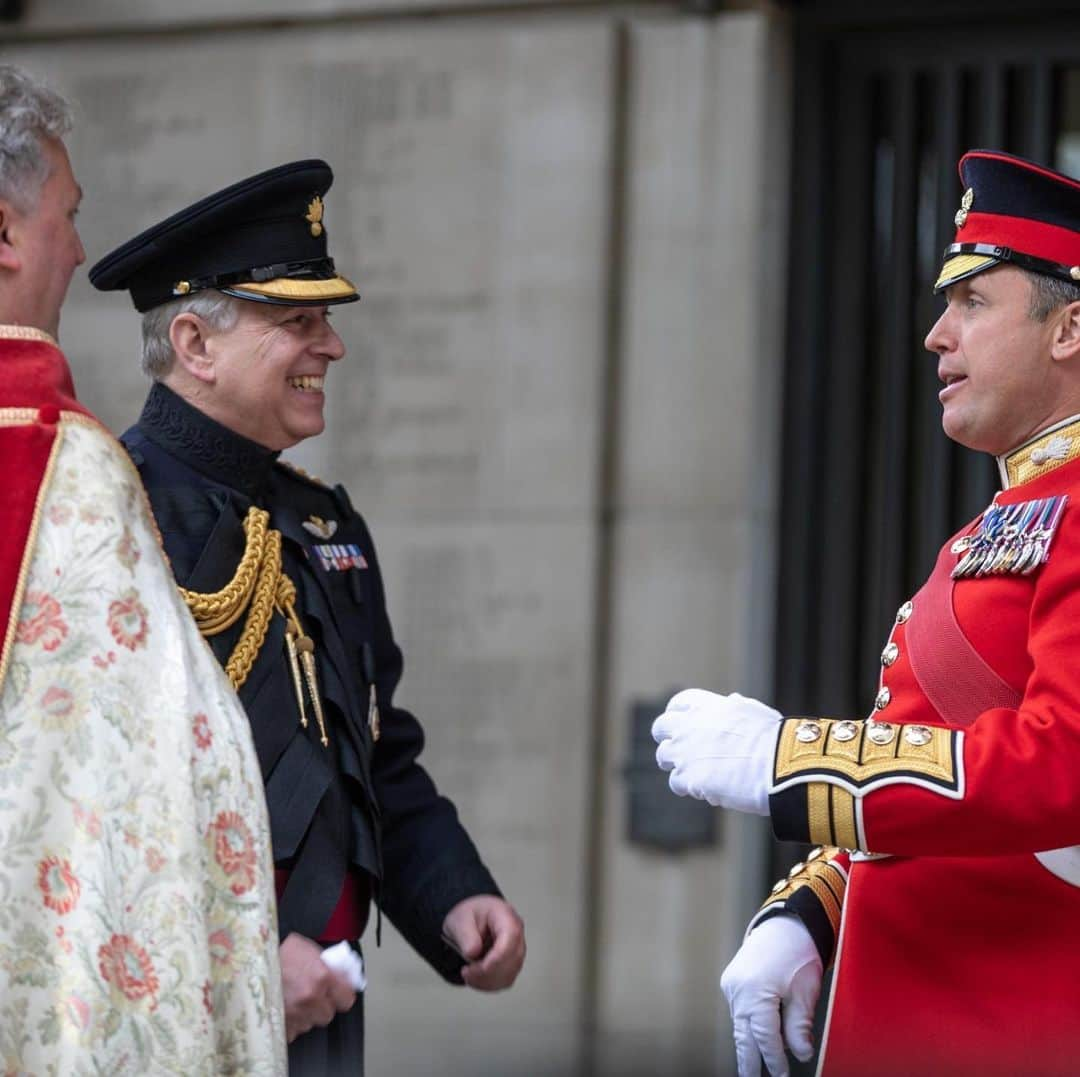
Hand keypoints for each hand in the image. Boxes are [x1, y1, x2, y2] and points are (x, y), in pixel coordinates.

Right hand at [280, 932, 356, 1042]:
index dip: (343, 996)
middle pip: (328, 1015)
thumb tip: (345, 977)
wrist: (252, 960)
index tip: (339, 994)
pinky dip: (290, 1023)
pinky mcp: (279, 1025)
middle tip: (314, 996)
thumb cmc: (280, 951)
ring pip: (309, 1024)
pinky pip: (292, 1031)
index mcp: (322, 977)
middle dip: (322, 1006)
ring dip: (306, 1015)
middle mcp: (310, 998)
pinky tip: (285, 1009)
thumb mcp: (310, 949)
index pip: (346, 1000)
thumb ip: (330, 965)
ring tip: (295, 1000)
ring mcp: (294, 1014)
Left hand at [441, 895, 525, 990]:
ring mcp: (516, 950)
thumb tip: (473, 953)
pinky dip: (488, 984)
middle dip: (488, 971)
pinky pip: (505, 981)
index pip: (511, 936)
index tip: (480, 968)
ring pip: (510, 973)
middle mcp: (516, 932)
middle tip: (466, 971)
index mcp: (505, 915)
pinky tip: (475, 978)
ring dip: (486, 980)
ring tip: (468, 974)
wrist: (469, 922)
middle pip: (512, 958)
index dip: (498, 956)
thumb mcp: (459, 920)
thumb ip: (465, 935)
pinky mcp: (512, 965)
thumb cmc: (468, 917)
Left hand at [651, 689, 780, 814]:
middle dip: (667, 737)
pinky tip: (704, 790)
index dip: (677, 714)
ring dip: (675, 764)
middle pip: (661, 726)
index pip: (679, 703)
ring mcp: (686, 751)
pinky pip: (676, 783)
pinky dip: (687, 787)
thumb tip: (731, 702)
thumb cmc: (775, 741)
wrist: (780, 766)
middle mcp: (691, 725)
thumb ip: (733, 709)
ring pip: (664, 755)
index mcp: (708, 706)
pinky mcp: (688, 777)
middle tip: (677, 750)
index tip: (680, 723)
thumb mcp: (752, 711)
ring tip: (691, 773)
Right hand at [720, 914, 821, 1076]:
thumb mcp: (805, 991)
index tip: (784, 1076)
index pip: (765, 1038)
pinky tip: (755, 1041)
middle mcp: (737, 989)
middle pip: (743, 1036)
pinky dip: (747, 1027)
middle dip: (749, 1062)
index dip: (775, 1060)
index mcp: (756, 991)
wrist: (784, 922)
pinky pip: (739, 1012)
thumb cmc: (798, 953)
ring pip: (739, 1025)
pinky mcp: (731, 981)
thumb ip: (799, 1025)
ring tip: (757, 1068)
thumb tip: (801, 1054)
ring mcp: (731, 985)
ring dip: (749, 1045)